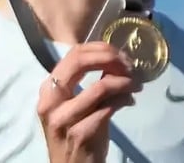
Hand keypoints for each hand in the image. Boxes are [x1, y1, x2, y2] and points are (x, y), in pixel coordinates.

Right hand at [37, 42, 141, 162]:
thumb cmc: (76, 133)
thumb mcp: (76, 105)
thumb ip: (89, 82)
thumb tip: (115, 59)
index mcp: (48, 89)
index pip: (73, 54)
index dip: (100, 48)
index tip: (120, 54)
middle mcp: (50, 101)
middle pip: (80, 62)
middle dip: (110, 58)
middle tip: (129, 65)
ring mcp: (63, 118)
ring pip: (99, 86)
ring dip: (124, 82)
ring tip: (135, 85)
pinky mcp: (80, 133)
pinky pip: (108, 108)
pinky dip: (123, 100)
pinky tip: (129, 101)